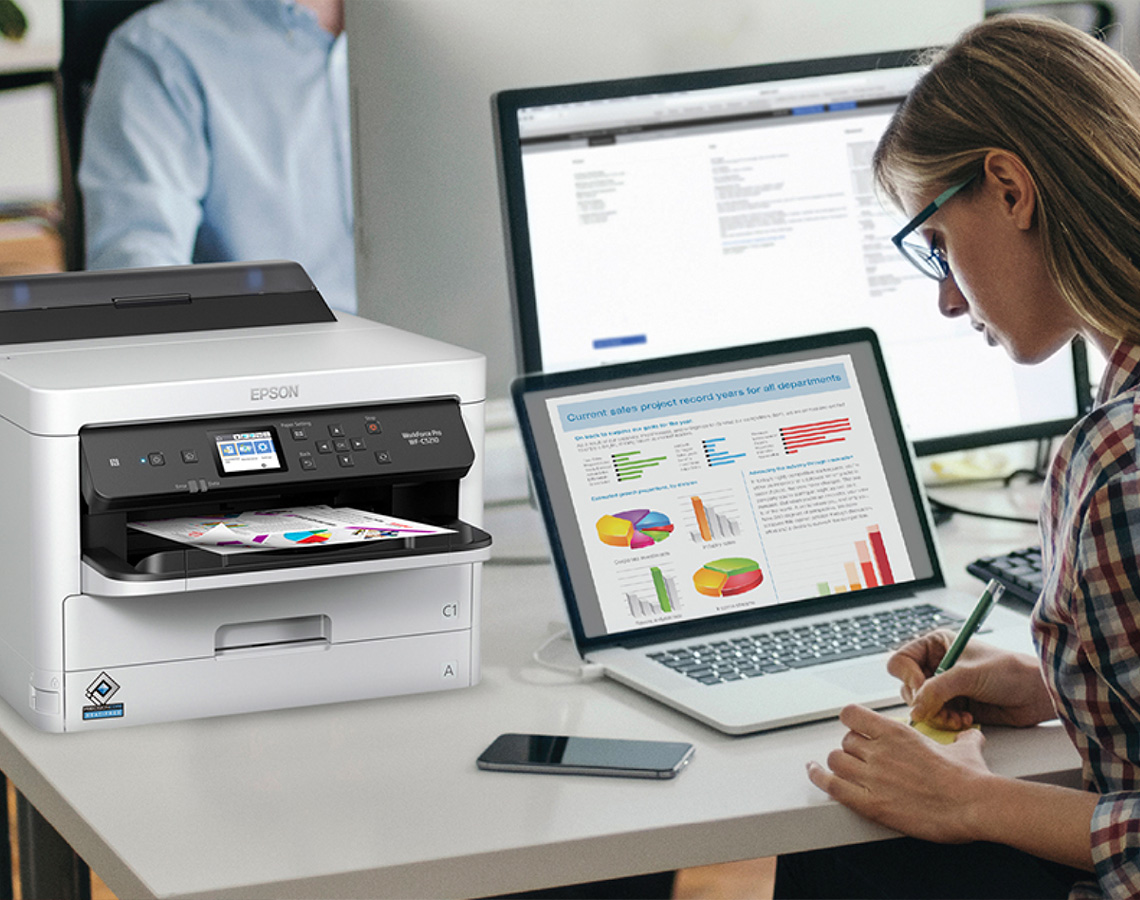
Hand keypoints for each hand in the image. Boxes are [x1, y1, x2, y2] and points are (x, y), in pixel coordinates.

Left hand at [807, 704, 994, 843]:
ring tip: (844, 770)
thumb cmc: (971, 779)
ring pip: (834, 761)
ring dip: (838, 765)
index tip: (856, 729)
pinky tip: (815, 774)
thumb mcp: (966, 748)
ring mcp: (873, 777)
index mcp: (897, 733)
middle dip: (852, 750)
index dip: (852, 722)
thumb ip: (963, 738)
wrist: (975, 805)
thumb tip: (970, 735)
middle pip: (845, 742)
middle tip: (863, 760)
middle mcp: (880, 750)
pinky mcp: (871, 804)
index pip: (852, 715)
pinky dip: (820, 779)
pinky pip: (832, 786)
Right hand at [887, 631, 1055, 728]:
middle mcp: (937, 664)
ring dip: (937, 715)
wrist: (1036, 694)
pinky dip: (947, 722)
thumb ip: (936, 691)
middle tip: (942, 708)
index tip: (922, 689)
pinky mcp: (954, 705)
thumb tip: (915, 711)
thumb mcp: (967, 675)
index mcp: (935, 645)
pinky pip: (936, 718)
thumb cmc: (1008, 671)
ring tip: (958, 717)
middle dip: (925, 702)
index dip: (908, 677)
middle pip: (908, 687)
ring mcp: (945, 686)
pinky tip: (965, 720)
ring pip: (921, 706)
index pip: (901, 661)